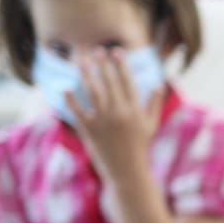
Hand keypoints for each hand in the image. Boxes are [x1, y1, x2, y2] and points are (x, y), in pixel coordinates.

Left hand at [67, 49, 162, 181]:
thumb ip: (154, 104)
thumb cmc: (140, 147)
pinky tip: (65, 88)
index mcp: (135, 110)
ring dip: (86, 74)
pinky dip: (70, 100)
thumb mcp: (151, 125)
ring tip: (80, 61)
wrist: (127, 171)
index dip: (121, 65)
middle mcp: (119, 112)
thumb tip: (158, 85)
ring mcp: (103, 121)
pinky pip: (78, 111)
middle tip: (96, 50)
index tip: (116, 51)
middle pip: (109, 82)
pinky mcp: (90, 130)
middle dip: (102, 65)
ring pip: (92, 91)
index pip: (127, 81)